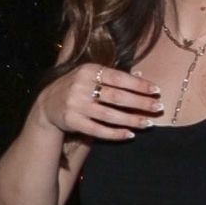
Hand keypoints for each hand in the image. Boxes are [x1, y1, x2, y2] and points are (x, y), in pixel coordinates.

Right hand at [33, 62, 162, 140]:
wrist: (47, 103)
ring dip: (131, 120)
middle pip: (117, 97)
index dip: (139, 85)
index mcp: (89, 70)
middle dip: (140, 103)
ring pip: (109, 115)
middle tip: (158, 108)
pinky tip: (129, 134)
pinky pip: (98, 130)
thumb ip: (114, 76)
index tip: (156, 90)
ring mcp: (76, 105)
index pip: (119, 78)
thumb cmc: (77, 87)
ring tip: (147, 123)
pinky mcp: (72, 121)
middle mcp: (82, 86)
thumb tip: (141, 75)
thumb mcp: (91, 75)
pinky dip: (115, 133)